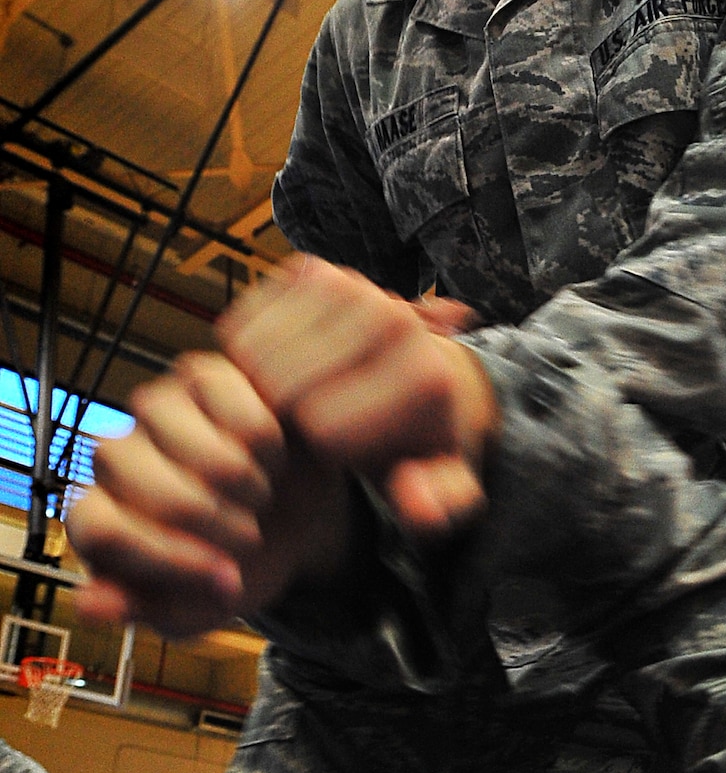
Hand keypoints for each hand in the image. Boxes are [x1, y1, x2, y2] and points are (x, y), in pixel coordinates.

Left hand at [68, 352, 349, 636]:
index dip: (166, 556)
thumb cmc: (238, 567)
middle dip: (208, 519)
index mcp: (99, 518)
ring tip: (261, 495)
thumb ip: (141, 608)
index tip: (227, 580)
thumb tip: (90, 605)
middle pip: (136, 476)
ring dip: (236, 473)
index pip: (101, 528)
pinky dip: (259, 431)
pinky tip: (273, 456)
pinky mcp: (204, 375)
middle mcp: (115, 456)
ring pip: (172, 426)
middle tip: (249, 538)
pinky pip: (221, 391)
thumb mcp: (196, 609)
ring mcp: (156, 409)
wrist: (300, 527)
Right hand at [219, 257, 500, 535]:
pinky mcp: (309, 269)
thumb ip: (437, 503)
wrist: (411, 369)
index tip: (339, 446)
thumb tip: (418, 503)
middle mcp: (392, 317)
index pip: (322, 428)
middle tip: (304, 421)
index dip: (318, 449)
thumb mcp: (438, 482)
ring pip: (254, 355)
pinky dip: (242, 355)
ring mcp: (349, 283)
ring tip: (292, 397)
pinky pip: (239, 326)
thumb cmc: (411, 434)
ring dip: (257, 387)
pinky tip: (276, 366)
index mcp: (423, 375)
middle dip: (283, 418)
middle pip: (282, 387)